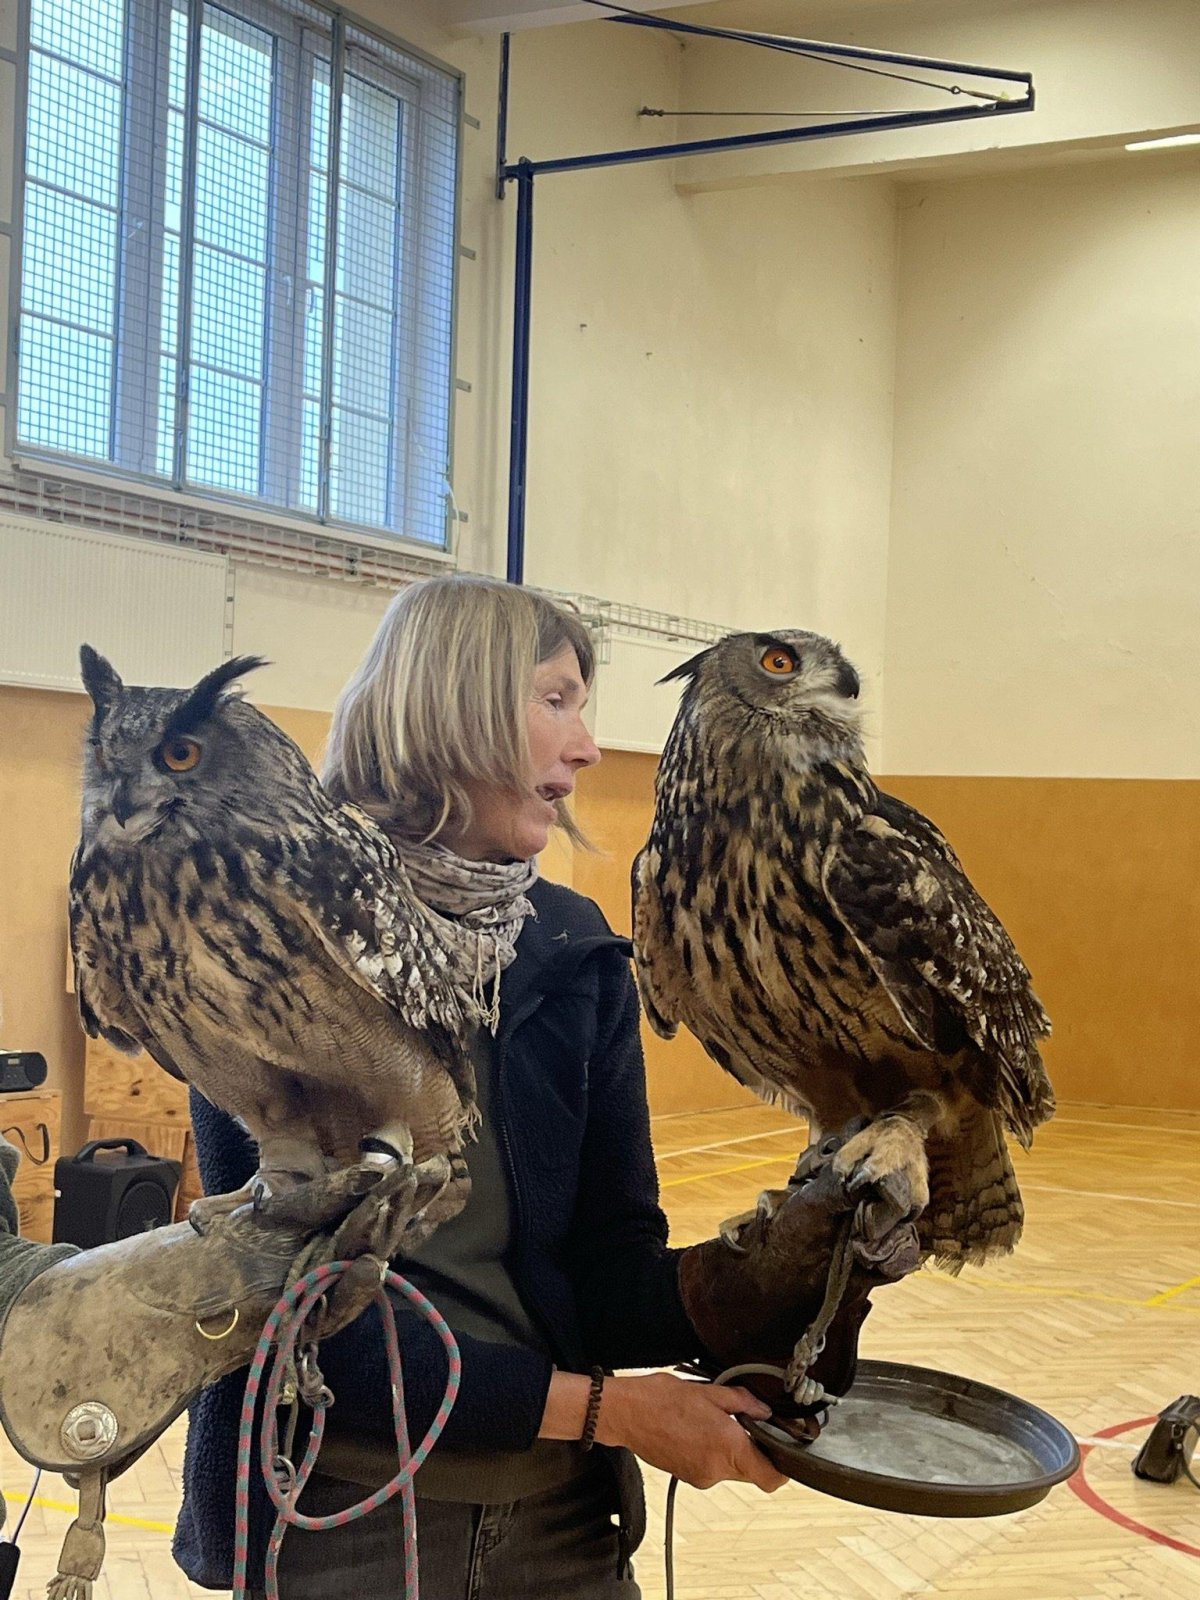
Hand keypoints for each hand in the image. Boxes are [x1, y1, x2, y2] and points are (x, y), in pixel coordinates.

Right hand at [598, 1372, 786, 1492]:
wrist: (626, 1413)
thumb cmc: (662, 1399)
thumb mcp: (710, 1391)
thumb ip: (743, 1403)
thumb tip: (763, 1411)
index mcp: (728, 1448)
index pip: (770, 1478)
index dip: (783, 1468)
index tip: (782, 1451)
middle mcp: (716, 1470)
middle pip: (751, 1472)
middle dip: (753, 1450)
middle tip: (744, 1423)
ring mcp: (700, 1477)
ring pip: (731, 1470)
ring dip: (730, 1450)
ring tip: (713, 1421)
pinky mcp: (687, 1476)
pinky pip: (712, 1468)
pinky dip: (712, 1453)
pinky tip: (698, 1430)